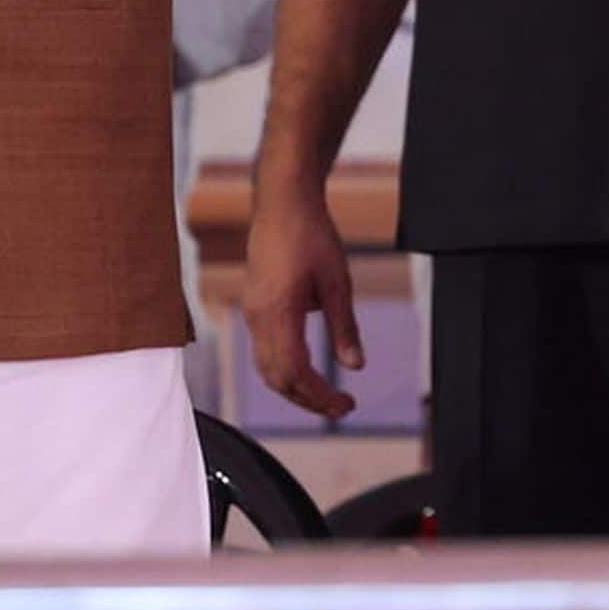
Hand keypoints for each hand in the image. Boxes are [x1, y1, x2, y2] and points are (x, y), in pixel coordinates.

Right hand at [242, 178, 362, 420]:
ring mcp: (252, 311)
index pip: (295, 372)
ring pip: (267, 368)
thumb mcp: (338, 281)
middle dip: (308, 400)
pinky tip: (308, 370)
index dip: (320, 396)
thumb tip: (356, 367)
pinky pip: (263, 350)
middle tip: (341, 408)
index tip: (347, 405)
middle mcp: (258, 316)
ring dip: (295, 388)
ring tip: (326, 395)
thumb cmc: (311, 234)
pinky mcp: (254, 305)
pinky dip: (284, 370)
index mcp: (278, 311)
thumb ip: (344, 327)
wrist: (282, 201)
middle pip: (277, 378)